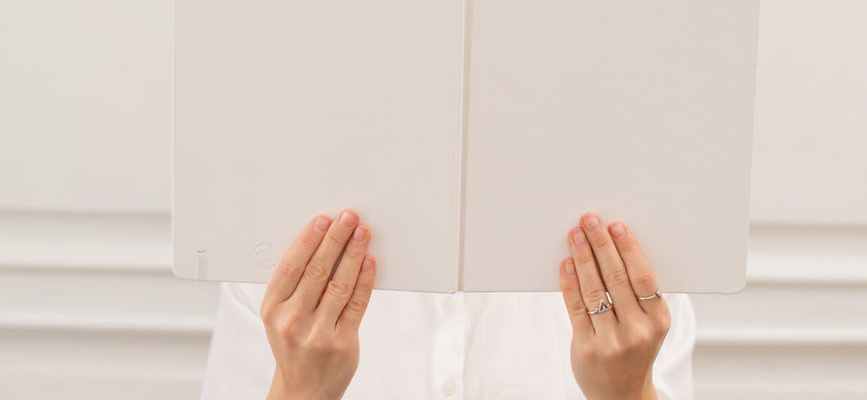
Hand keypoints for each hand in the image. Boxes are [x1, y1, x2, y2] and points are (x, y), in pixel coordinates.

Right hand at [261, 210, 375, 399]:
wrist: (303, 390)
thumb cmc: (293, 346)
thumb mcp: (281, 317)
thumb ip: (295, 286)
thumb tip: (321, 244)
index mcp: (273, 309)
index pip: (291, 266)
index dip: (309, 240)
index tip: (323, 220)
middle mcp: (292, 320)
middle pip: (317, 270)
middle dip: (335, 240)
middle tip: (348, 218)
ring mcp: (317, 333)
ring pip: (339, 284)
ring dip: (353, 254)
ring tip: (362, 234)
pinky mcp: (342, 342)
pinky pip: (357, 304)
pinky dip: (365, 280)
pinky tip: (369, 262)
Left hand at [559, 213, 670, 399]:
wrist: (621, 394)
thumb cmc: (634, 349)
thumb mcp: (649, 325)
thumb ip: (638, 294)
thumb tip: (615, 247)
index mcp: (659, 321)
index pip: (643, 278)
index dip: (629, 249)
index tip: (616, 226)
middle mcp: (637, 331)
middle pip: (617, 279)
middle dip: (601, 245)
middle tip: (590, 221)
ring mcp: (610, 341)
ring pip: (594, 290)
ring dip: (582, 257)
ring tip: (575, 235)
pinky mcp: (586, 347)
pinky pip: (575, 307)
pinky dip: (569, 282)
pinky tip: (566, 263)